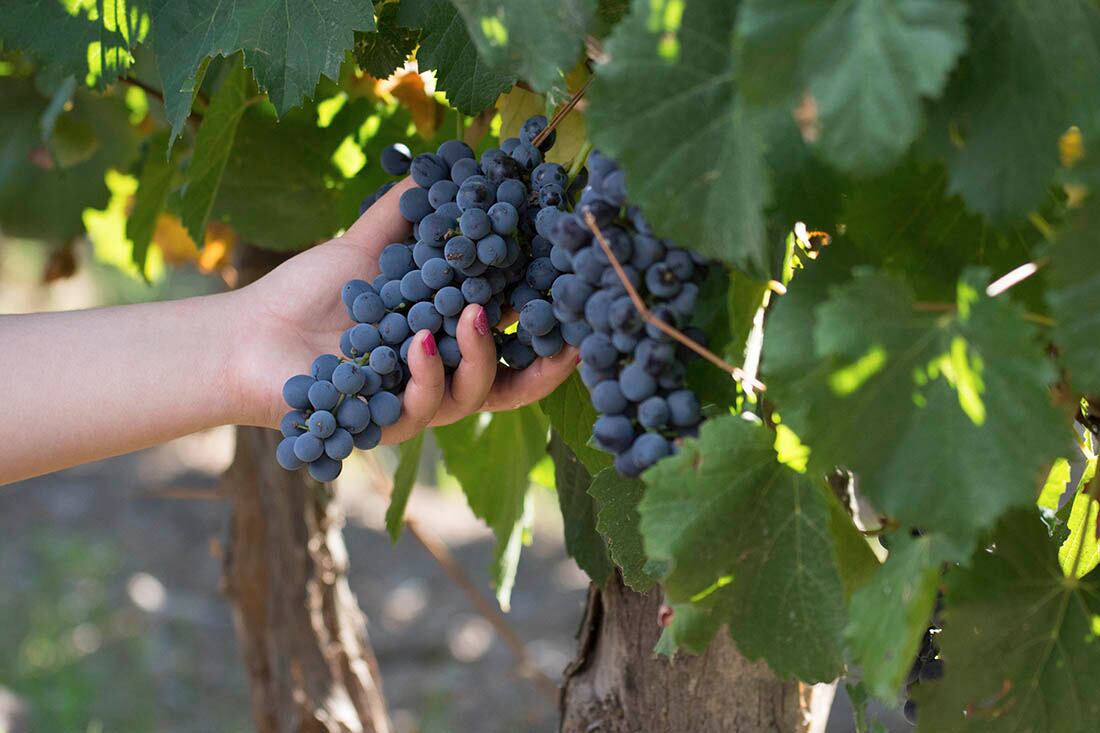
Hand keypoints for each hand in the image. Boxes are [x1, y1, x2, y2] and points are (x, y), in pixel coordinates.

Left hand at [232, 178, 578, 439]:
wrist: (248, 334)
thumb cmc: (307, 296)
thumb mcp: (366, 247)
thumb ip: (405, 214)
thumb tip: (443, 167)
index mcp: (445, 340)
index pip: (511, 342)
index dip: (548, 331)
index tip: (579, 304)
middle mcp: (438, 378)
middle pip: (508, 384)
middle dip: (543, 363)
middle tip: (559, 330)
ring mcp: (413, 405)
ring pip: (471, 395)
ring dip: (478, 354)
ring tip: (471, 314)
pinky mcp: (381, 422)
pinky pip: (420, 406)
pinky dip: (426, 371)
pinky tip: (419, 340)